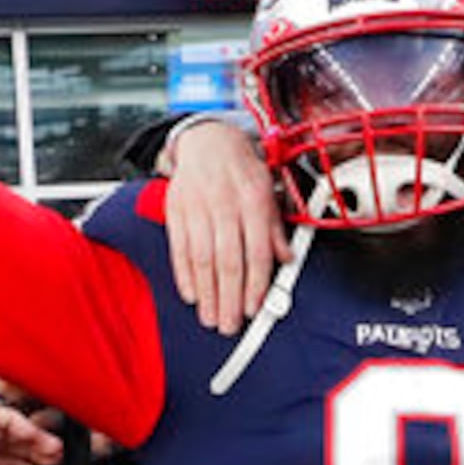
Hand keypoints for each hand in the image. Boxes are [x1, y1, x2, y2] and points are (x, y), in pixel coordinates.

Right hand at [162, 112, 288, 336]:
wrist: (207, 139)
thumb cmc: (241, 169)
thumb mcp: (268, 190)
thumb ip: (276, 227)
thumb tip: (287, 258)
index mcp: (253, 200)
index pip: (255, 251)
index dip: (255, 284)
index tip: (253, 309)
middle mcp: (225, 204)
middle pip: (227, 260)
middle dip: (228, 298)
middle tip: (229, 325)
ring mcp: (198, 207)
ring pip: (202, 258)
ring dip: (206, 293)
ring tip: (210, 317)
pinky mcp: (176, 210)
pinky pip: (179, 248)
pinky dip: (184, 274)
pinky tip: (191, 294)